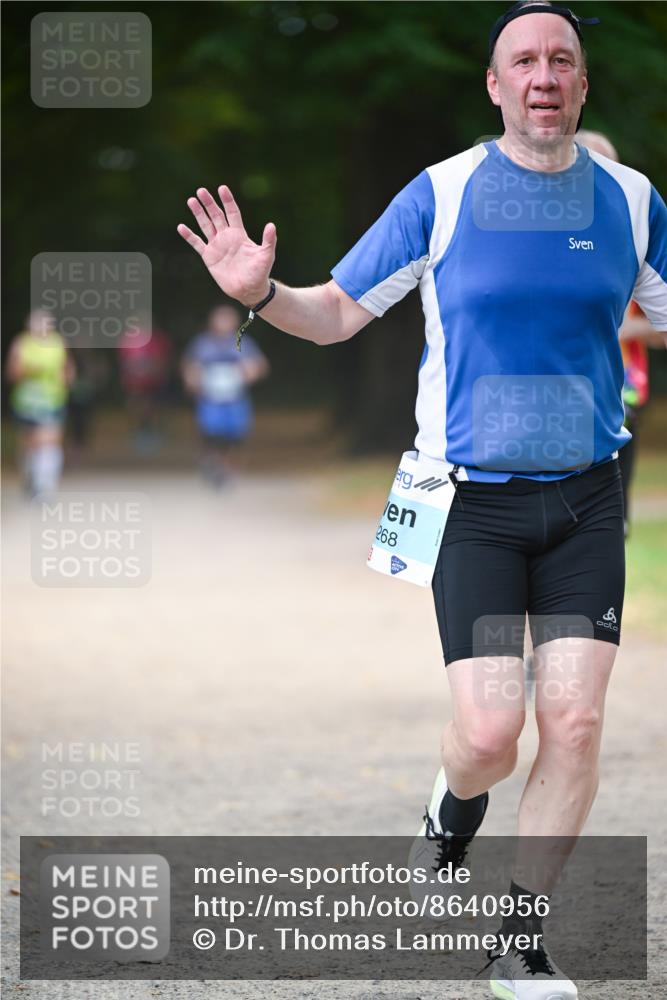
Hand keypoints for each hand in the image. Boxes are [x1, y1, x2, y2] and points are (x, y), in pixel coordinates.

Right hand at [177, 186, 275, 305]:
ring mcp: (217, 245)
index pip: (232, 212)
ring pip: (205, 225)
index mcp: (240, 234)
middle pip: (216, 215)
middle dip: (209, 203)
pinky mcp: (209, 257)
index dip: (227, 200)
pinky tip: (181, 227)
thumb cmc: (260, 273)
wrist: (249, 290)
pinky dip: (189, 236)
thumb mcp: (266, 256)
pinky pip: (197, 243)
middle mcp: (227, 236)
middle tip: (201, 190)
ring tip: (191, 200)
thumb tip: (271, 225)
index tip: (222, 188)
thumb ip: (269, 241)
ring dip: (198, 214)